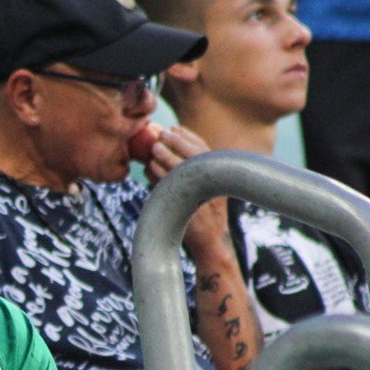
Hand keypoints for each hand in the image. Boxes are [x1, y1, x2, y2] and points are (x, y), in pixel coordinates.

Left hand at [145, 126, 230, 260]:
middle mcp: (213, 184)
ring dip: (165, 157)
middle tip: (161, 134)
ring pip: (181, 170)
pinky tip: (149, 169)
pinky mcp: (188, 208)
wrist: (210, 242)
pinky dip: (159, 176)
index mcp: (219, 176)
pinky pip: (170, 188)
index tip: (175, 128)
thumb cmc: (204, 213)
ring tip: (153, 148)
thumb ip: (196, 170)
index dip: (189, 136)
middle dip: (177, 142)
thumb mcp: (208, 188)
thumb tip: (170, 148)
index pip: (205, 149)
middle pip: (195, 156)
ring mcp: (201, 196)